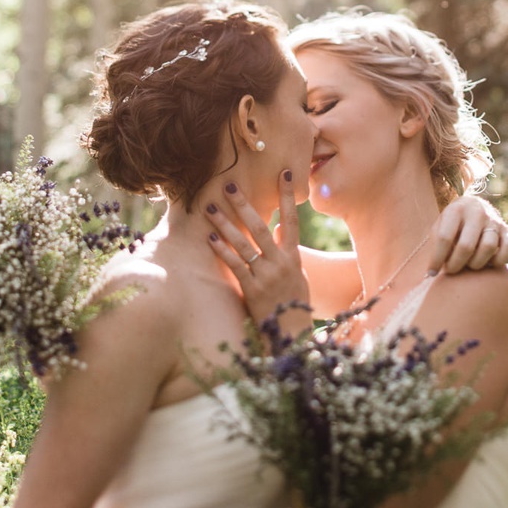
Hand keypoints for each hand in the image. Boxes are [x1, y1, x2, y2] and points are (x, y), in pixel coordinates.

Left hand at [206, 172, 311, 333]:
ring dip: (225, 225)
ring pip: (244, 244)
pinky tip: (210, 238)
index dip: (287, 196)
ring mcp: (266, 276)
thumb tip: (276, 229)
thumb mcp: (297, 276)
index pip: (291, 220)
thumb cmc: (294, 304)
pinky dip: (223, 251)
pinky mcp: (252, 289)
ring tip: (210, 208)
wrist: (292, 335)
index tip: (285, 173)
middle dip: (243, 205)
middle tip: (229, 185)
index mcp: (293, 257)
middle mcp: (280, 263)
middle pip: (260, 227)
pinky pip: (235, 266)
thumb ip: (286, 252)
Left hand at [426, 195, 507, 276]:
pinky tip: (488, 263)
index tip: (431, 272)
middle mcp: (477, 213)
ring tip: (468, 265)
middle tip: (451, 270)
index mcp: (456, 209)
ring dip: (476, 264)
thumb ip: (436, 244)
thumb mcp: (440, 226)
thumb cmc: (452, 223)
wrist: (475, 206)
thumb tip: (432, 271)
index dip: (437, 259)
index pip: (445, 238)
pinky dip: (498, 261)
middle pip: (466, 246)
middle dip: (456, 264)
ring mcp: (494, 221)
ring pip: (488, 248)